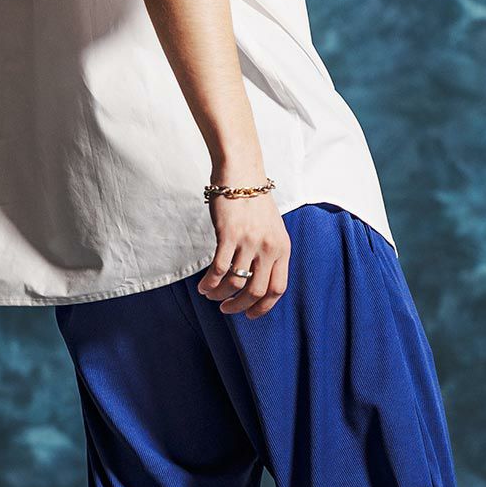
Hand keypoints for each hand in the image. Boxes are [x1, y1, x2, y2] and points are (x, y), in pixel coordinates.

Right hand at [196, 194, 290, 317]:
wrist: (241, 172)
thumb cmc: (254, 201)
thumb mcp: (272, 229)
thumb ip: (268, 253)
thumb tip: (255, 282)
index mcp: (282, 248)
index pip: (278, 289)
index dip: (263, 307)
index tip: (249, 314)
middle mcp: (269, 247)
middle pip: (256, 291)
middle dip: (238, 307)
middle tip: (225, 308)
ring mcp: (250, 241)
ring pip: (235, 283)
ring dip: (220, 295)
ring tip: (210, 295)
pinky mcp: (230, 234)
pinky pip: (219, 269)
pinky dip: (210, 283)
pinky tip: (203, 286)